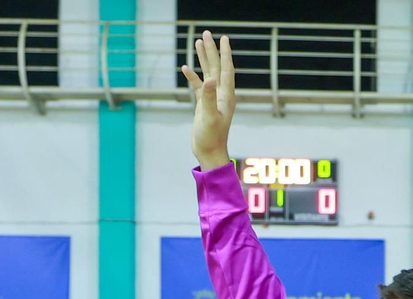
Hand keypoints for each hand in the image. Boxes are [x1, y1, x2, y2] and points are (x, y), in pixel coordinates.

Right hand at [180, 31, 234, 170]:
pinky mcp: (204, 105)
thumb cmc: (211, 138)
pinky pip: (198, 86)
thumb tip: (210, 80)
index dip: (225, 53)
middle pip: (217, 67)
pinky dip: (193, 77)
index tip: (223, 39)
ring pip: (208, 74)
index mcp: (226, 96)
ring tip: (198, 42)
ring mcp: (212, 99)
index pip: (226, 70)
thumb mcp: (209, 116)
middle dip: (212, 50)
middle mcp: (221, 95)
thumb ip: (209, 98)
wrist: (208, 152)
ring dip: (204, 59)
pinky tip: (186, 67)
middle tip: (207, 33)